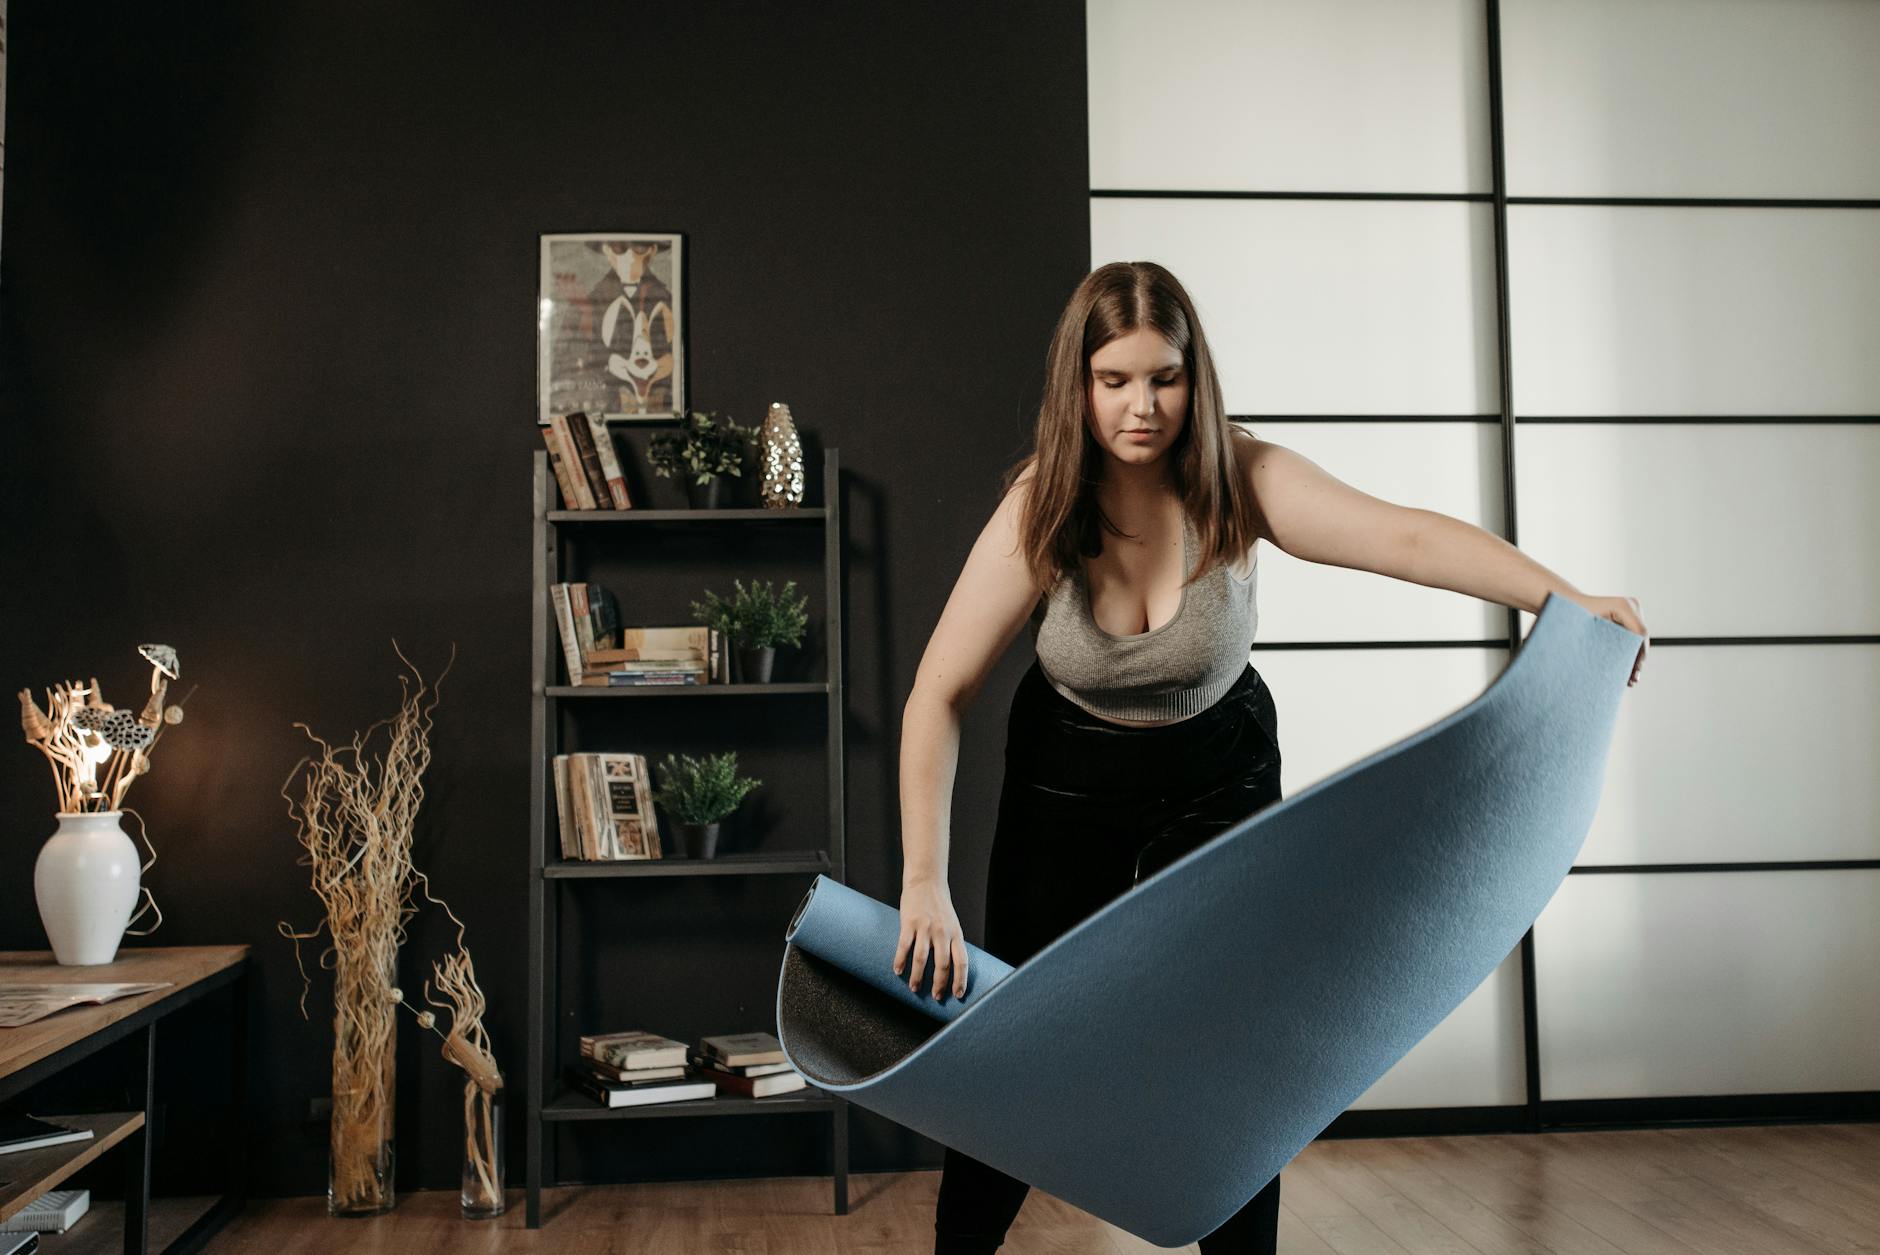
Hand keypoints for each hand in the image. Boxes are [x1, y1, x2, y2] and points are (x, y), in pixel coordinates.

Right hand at [894, 877, 968, 1000]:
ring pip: (922, 959)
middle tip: (935, 996)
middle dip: (939, 984)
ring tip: (914, 988)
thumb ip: (951, 942)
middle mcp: (942, 932)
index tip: (957, 995)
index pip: (962, 961)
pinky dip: (900, 961)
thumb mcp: (952, 923)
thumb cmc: (939, 905)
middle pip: (943, 964)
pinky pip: (904, 946)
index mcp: (956, 933)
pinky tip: (898, 971)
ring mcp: (925, 927)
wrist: (926, 881)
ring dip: (917, 977)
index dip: (960, 980)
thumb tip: (950, 967)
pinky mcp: (909, 923)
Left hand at [1569, 593, 1648, 685]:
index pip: (1639, 634)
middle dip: (1638, 660)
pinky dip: (1630, 652)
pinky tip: (1628, 670)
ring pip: (1639, 640)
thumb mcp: (1581, 629)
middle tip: (1632, 681)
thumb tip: (1604, 667)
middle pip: (1641, 638)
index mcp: (1622, 606)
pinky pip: (1634, 637)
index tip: (1633, 672)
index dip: (1639, 655)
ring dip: (1635, 659)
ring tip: (1631, 680)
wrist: (1569, 603)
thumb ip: (1595, 644)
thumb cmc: (1571, 615)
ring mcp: (1633, 609)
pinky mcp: (1630, 616)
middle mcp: (1631, 605)